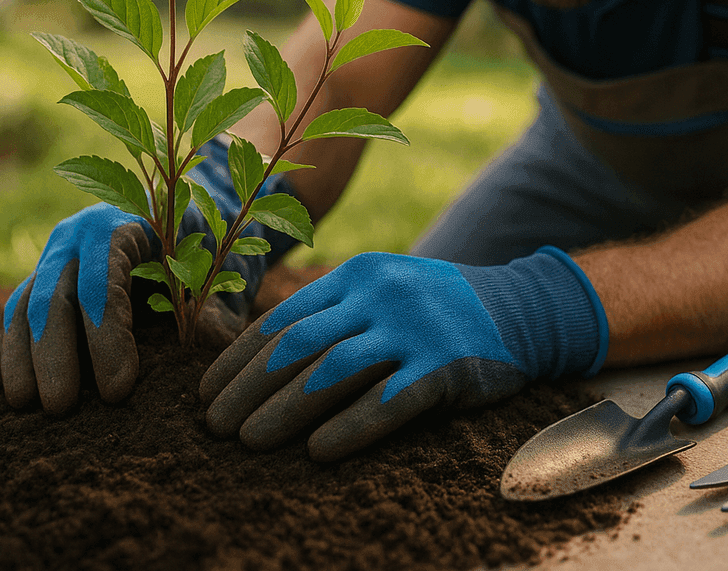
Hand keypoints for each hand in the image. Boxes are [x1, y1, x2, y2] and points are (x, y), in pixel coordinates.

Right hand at [0, 137, 301, 413]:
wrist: (189, 224)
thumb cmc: (209, 258)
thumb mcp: (219, 282)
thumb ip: (207, 320)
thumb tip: (192, 377)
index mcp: (125, 226)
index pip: (104, 281)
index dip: (106, 338)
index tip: (119, 391)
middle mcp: (78, 235)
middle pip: (51, 295)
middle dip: (52, 355)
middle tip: (61, 409)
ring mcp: (52, 255)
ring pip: (21, 305)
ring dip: (20, 359)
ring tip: (27, 407)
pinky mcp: (38, 278)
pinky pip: (11, 314)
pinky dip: (6, 350)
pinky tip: (6, 390)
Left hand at [199, 248, 608, 460]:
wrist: (522, 308)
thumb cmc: (433, 311)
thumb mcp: (382, 293)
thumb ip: (331, 315)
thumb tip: (254, 362)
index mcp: (357, 274)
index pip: (282, 318)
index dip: (237, 359)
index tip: (205, 396)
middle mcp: (381, 293)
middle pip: (298, 343)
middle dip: (248, 389)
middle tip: (214, 428)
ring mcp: (416, 327)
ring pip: (334, 370)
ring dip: (284, 409)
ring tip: (248, 443)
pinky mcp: (448, 364)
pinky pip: (389, 401)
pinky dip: (349, 427)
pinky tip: (318, 452)